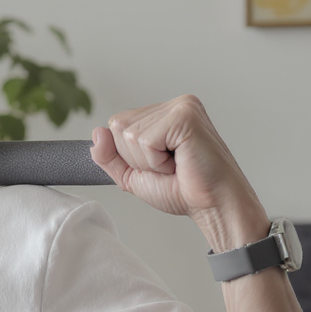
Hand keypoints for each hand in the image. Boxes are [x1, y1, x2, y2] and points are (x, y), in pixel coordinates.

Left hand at [90, 95, 267, 249]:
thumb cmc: (182, 191)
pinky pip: (145, 140)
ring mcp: (181, 107)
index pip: (117, 125)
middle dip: (136, 158)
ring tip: (176, 165)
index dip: (128, 155)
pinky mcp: (185, 116)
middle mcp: (173, 105)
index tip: (159, 166)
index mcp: (163, 113)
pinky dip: (157, 161)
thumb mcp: (133, 174)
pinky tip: (181, 162)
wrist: (214, 206)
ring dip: (148, 161)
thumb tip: (96, 132)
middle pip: (118, 126)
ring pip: (129, 134)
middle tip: (169, 167)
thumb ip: (109, 156)